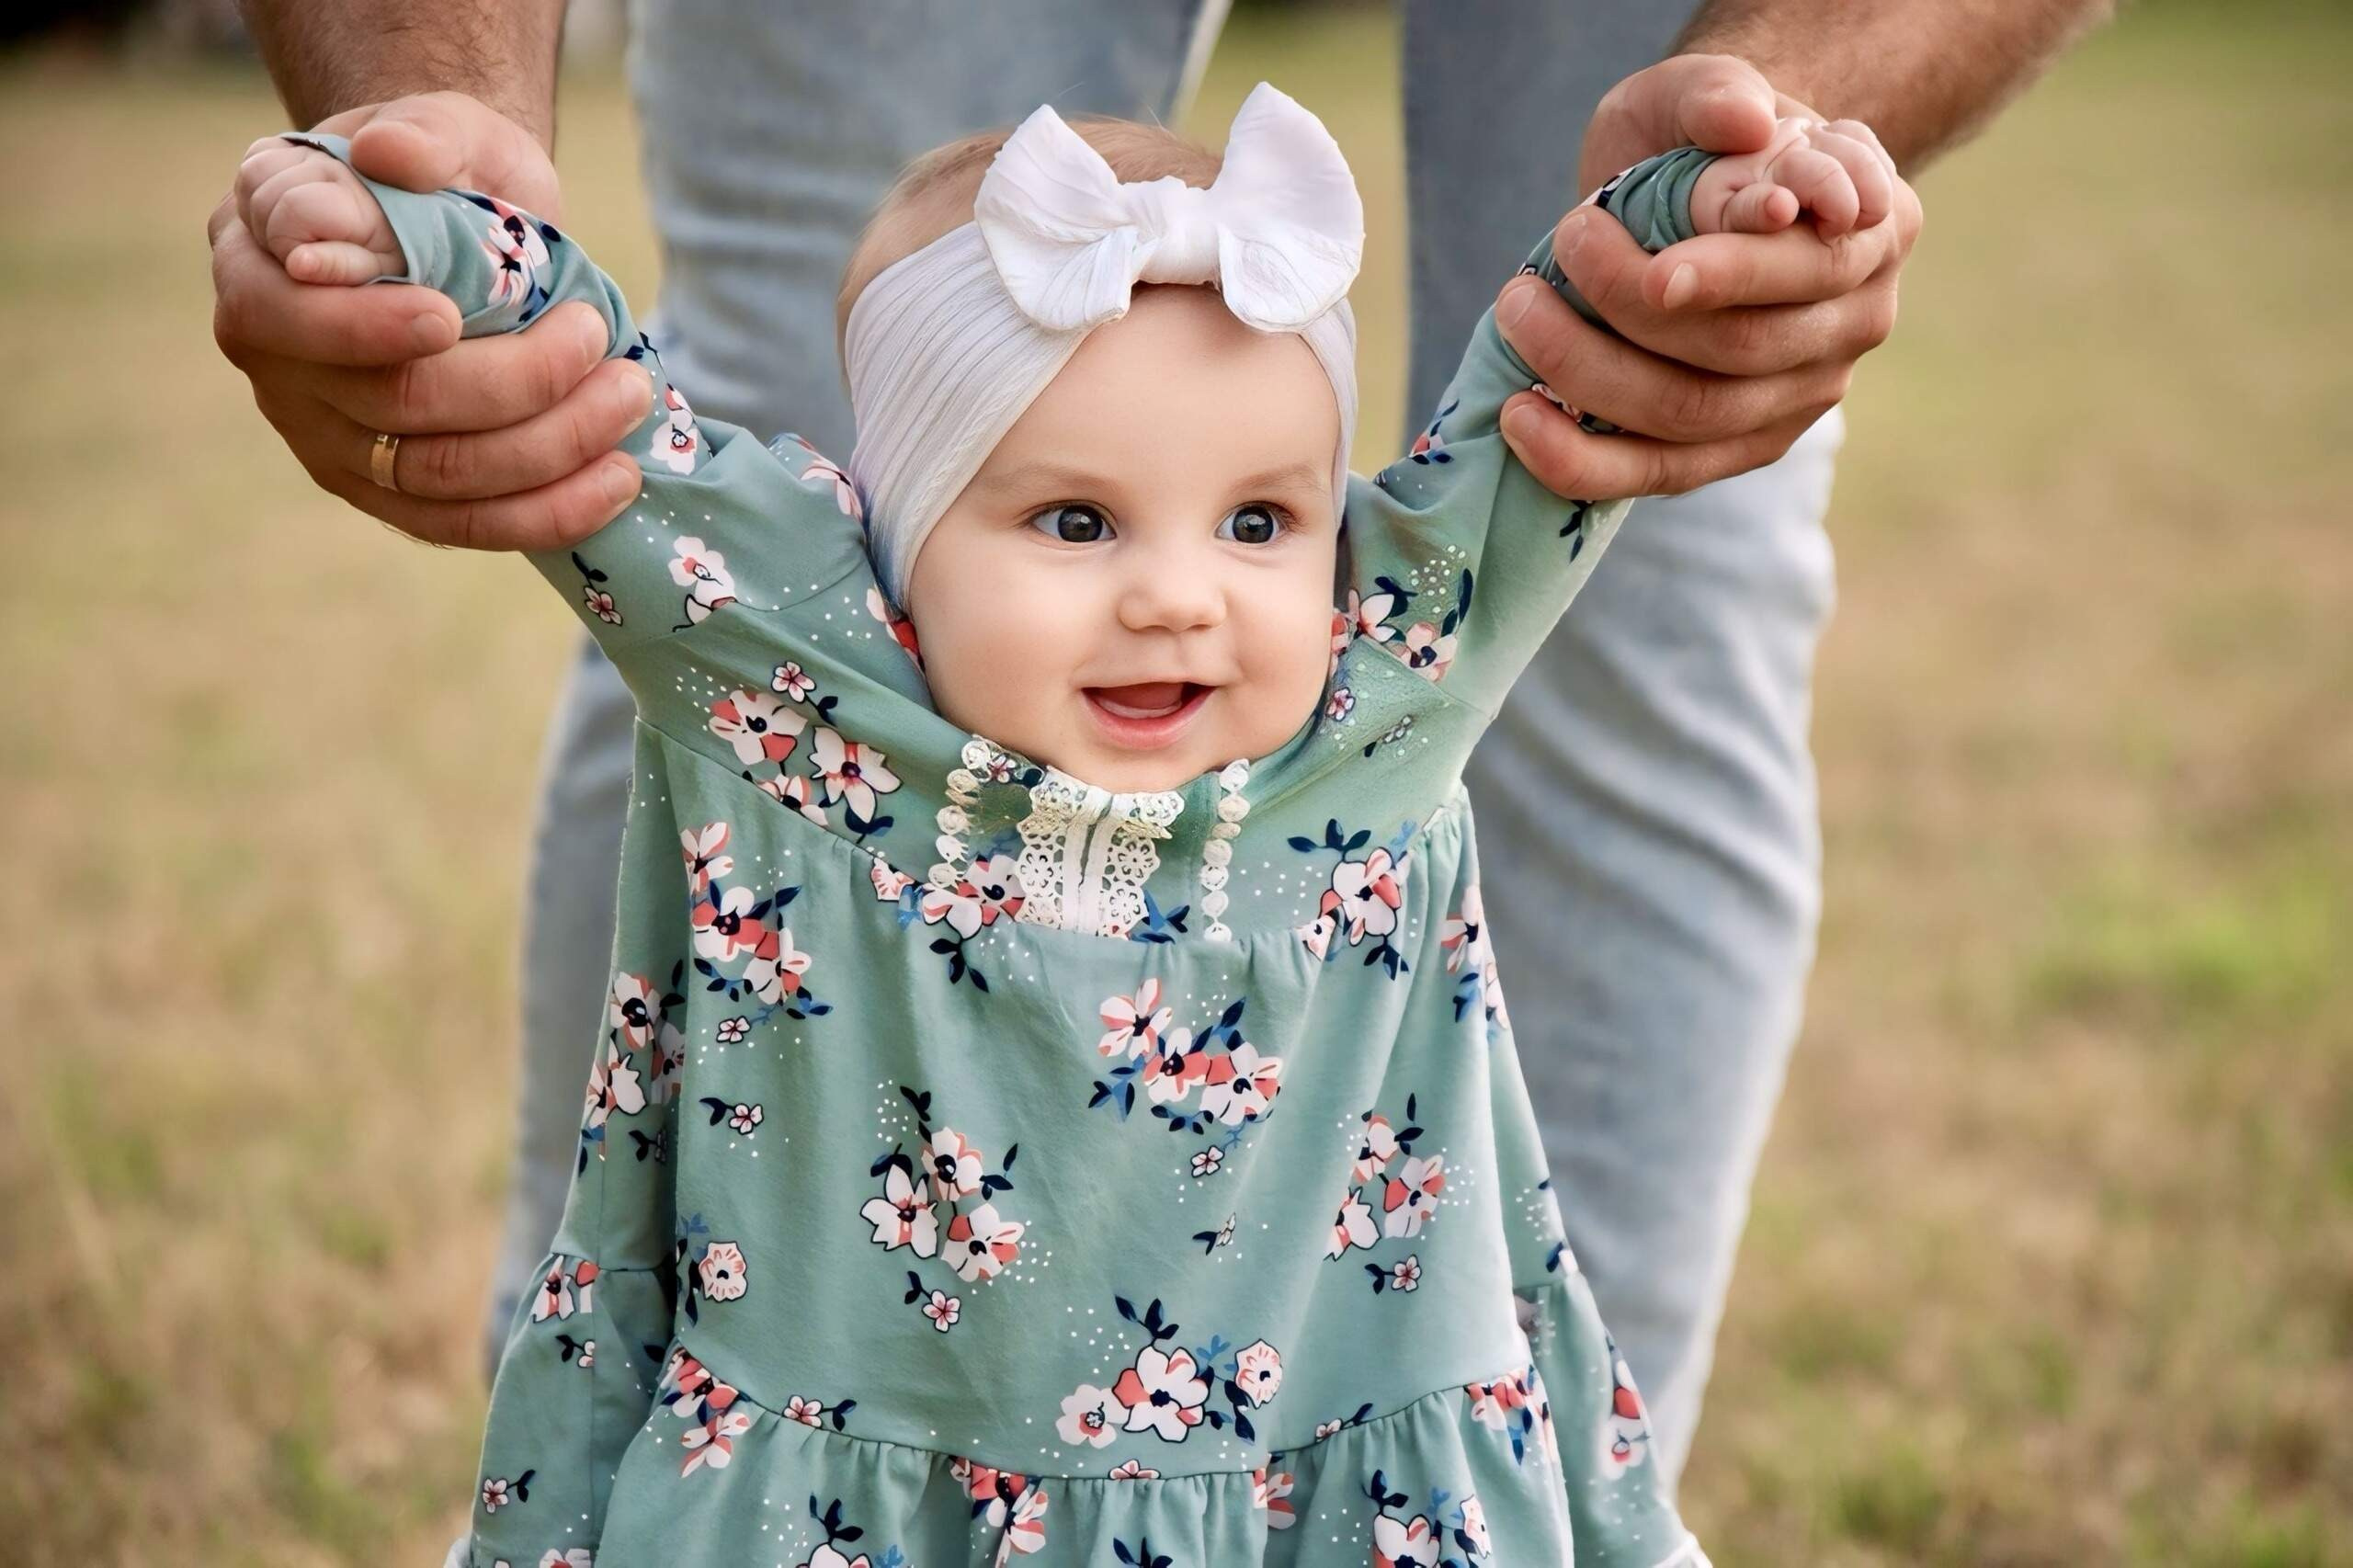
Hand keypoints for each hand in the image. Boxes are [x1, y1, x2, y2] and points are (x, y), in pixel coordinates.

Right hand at [209, 91, 647, 550]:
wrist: (464, 225)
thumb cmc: (441, 172)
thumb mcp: (439, 127)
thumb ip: (420, 136)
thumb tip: (393, 156)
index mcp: (257, 259)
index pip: (290, 316)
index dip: (367, 327)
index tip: (449, 316)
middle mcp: (276, 362)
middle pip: (391, 403)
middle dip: (513, 381)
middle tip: (597, 337)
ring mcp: (328, 439)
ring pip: (439, 475)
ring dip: (551, 446)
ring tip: (628, 395)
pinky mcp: (389, 495)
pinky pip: (466, 526)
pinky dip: (550, 512)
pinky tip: (617, 479)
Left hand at [1497, 54, 1922, 499]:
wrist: (1696, 194)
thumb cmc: (1700, 141)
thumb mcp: (1700, 92)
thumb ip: (1717, 94)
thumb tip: (1743, 123)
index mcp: (1875, 228)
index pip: (1810, 268)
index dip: (1733, 276)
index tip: (1658, 271)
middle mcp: (1855, 322)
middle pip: (1743, 347)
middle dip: (1632, 306)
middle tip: (1560, 243)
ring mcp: (1800, 399)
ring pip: (1693, 414)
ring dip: (1588, 369)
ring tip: (1517, 309)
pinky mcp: (1737, 450)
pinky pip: (1658, 474)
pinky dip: (1579, 459)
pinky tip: (1519, 417)